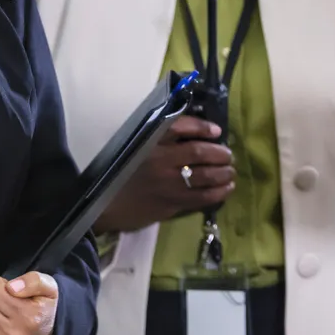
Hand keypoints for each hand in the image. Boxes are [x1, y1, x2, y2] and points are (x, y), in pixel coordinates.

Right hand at [94, 116, 233, 232]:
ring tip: (230, 171)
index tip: (216, 131)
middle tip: (228, 155)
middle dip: (219, 152)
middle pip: (199, 151)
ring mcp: (168, 184)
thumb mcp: (134, 150)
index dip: (202, 127)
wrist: (104, 207)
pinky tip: (227, 188)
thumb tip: (192, 134)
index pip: (180, 126)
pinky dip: (219, 192)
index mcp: (149, 143)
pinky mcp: (171, 204)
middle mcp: (160, 161)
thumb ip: (158, 139)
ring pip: (205, 175)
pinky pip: (202, 197)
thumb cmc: (119, 176)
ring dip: (223, 172)